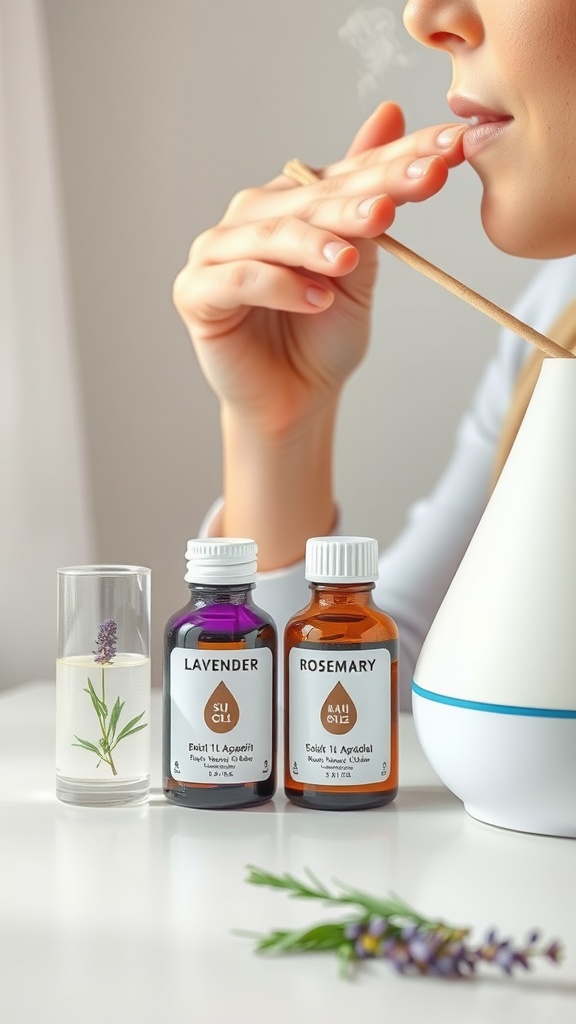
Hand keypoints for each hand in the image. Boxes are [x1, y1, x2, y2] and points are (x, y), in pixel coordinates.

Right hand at [173, 102, 464, 440]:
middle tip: (408, 194)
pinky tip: (316, 300)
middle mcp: (251, 218)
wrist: (295, 400)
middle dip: (363, 194)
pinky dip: (278, 286)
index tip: (451, 151)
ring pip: (271, 234)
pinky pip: (238, 279)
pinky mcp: (196, 293)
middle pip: (310, 198)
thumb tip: (388, 109)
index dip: (399, 160)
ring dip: (314, 242)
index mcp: (292, 203)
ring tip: (350, 263)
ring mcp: (217, 252)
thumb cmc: (323, 336)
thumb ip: (368, 198)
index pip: (347, 173)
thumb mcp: (359, 264)